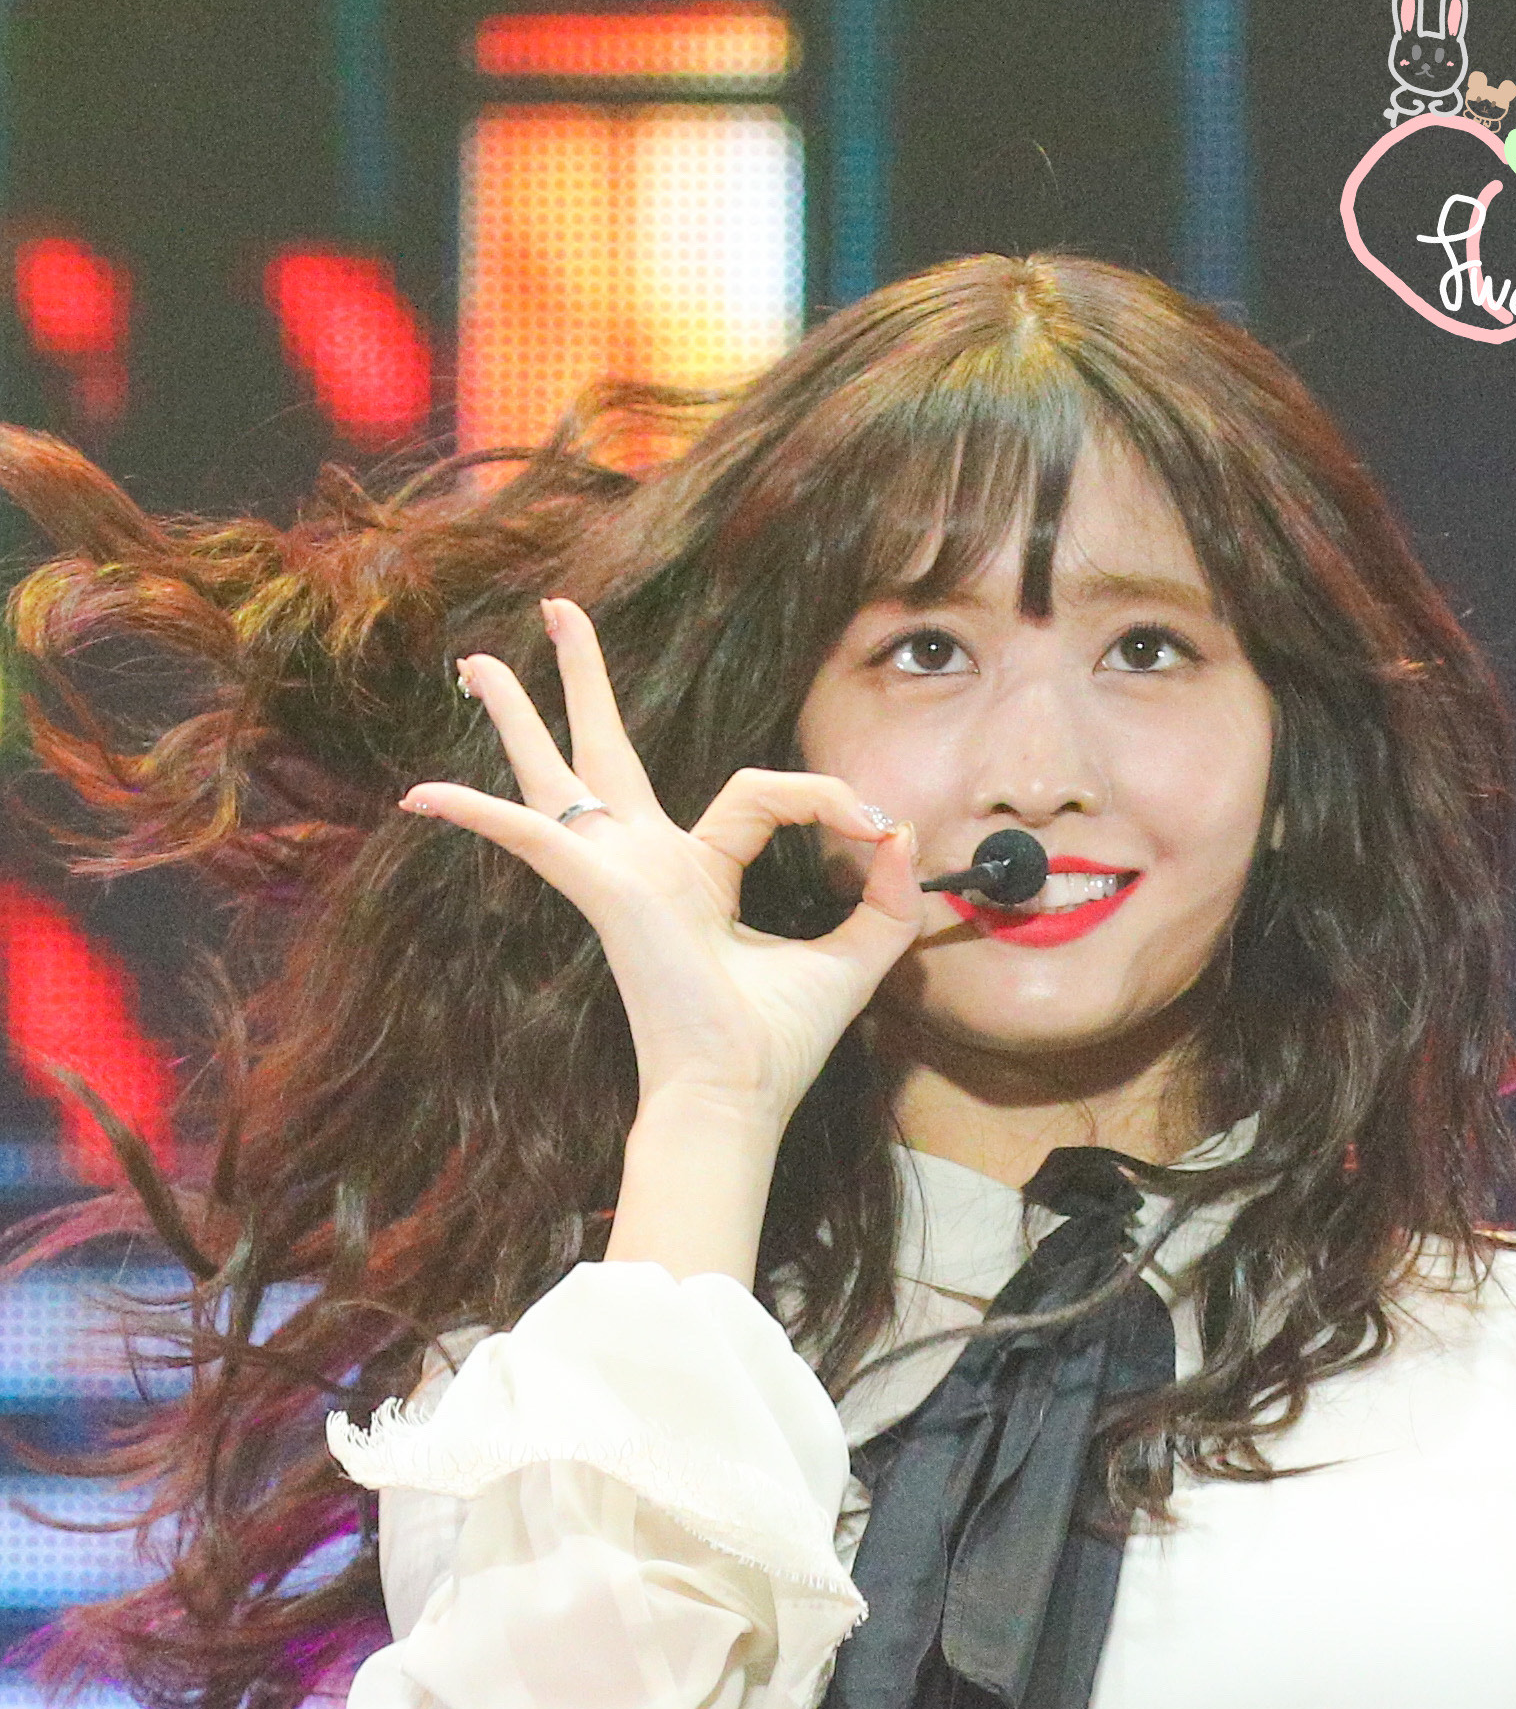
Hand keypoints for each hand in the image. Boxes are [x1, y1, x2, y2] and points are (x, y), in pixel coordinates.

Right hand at [400, 598, 923, 1138]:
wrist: (737, 1096)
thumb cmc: (778, 1044)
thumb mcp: (855, 955)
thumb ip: (884, 896)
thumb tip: (899, 832)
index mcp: (696, 874)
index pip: (754, 793)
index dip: (822, 797)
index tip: (874, 827)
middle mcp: (646, 865)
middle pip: (608, 753)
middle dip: (584, 680)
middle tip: (559, 612)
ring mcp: (616, 875)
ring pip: (557, 775)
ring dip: (516, 714)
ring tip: (476, 656)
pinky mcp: (603, 892)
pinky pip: (535, 839)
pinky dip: (482, 817)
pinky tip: (423, 795)